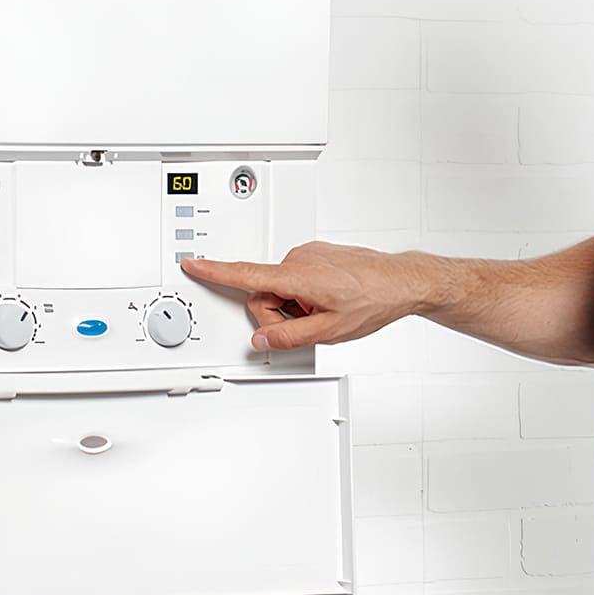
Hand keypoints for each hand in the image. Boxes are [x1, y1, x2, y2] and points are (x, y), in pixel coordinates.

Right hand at [179, 241, 437, 350]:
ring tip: (325, 311)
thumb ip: (290, 337)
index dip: (214, 271)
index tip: (192, 263)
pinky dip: (305, 294)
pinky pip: (296, 279)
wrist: (402, 281)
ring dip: (295, 305)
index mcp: (296, 276)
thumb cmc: (373, 300)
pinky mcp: (317, 255)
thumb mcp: (329, 332)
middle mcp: (298, 259)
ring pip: (281, 288)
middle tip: (310, 324)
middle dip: (279, 315)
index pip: (244, 274)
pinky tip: (330, 300)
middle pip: (264, 293)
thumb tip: (263, 339)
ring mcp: (308, 255)